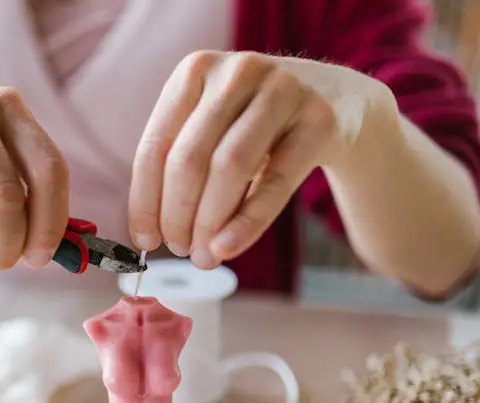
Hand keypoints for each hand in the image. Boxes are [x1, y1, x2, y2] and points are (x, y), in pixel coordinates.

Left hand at [129, 51, 383, 267]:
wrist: (335, 100)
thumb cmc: (255, 124)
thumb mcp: (213, 129)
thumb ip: (180, 169)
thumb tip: (150, 234)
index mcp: (195, 70)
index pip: (156, 146)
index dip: (145, 200)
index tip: (144, 240)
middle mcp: (236, 72)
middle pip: (189, 159)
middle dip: (177, 215)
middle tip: (179, 250)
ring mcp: (282, 89)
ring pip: (229, 167)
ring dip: (208, 222)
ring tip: (203, 255)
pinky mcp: (318, 118)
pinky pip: (275, 180)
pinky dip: (246, 221)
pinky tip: (227, 247)